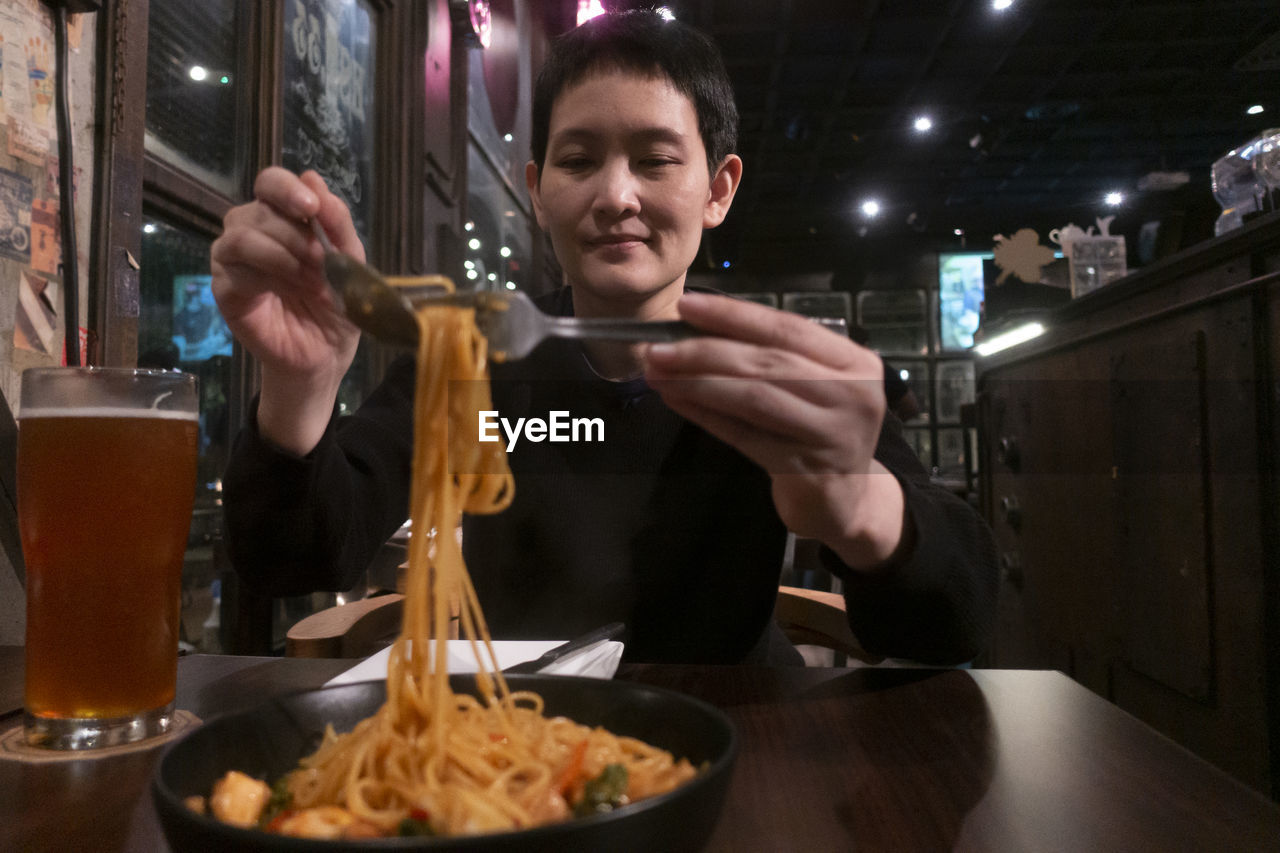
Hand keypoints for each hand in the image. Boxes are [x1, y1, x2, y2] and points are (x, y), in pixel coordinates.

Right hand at [211, 168, 362, 453]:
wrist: (327, 354)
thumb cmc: (337, 304)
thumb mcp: (351, 261)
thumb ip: (337, 222)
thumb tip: (313, 177)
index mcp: (282, 219)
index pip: (270, 182)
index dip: (286, 188)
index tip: (310, 207)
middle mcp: (251, 231)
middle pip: (258, 208)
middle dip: (295, 233)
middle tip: (323, 262)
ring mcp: (233, 260)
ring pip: (240, 235)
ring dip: (281, 253)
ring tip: (310, 278)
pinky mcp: (225, 290)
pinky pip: (233, 270)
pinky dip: (266, 275)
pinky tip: (290, 289)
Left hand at [644, 292, 907, 569]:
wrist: (844, 500)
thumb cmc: (818, 431)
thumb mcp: (809, 386)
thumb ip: (769, 357)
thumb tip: (695, 328)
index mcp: (854, 362)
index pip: (787, 327)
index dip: (734, 315)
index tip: (686, 304)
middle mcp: (852, 394)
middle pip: (768, 362)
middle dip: (706, 351)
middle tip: (658, 348)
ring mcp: (832, 434)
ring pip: (754, 398)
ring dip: (699, 382)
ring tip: (658, 374)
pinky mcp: (806, 468)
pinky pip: (745, 436)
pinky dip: (706, 416)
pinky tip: (677, 402)